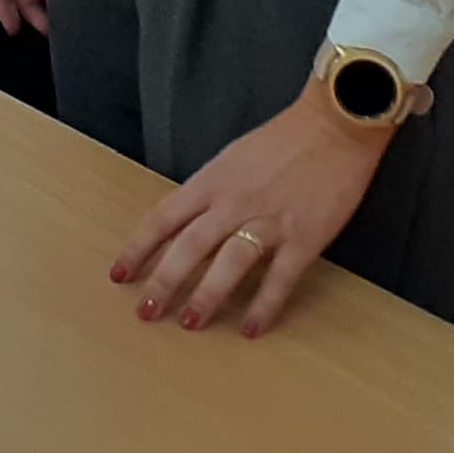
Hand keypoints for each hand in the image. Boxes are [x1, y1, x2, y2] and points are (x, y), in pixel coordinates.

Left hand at [113, 89, 396, 338]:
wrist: (334, 124)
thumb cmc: (283, 139)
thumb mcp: (232, 159)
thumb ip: (210, 191)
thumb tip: (188, 222)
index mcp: (211, 181)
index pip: (162, 219)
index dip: (138, 249)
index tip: (119, 275)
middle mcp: (233, 202)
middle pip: (188, 246)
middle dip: (163, 282)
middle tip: (146, 312)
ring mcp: (269, 220)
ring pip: (228, 263)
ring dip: (207, 296)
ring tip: (190, 324)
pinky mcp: (304, 236)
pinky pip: (279, 278)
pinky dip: (264, 306)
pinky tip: (252, 329)